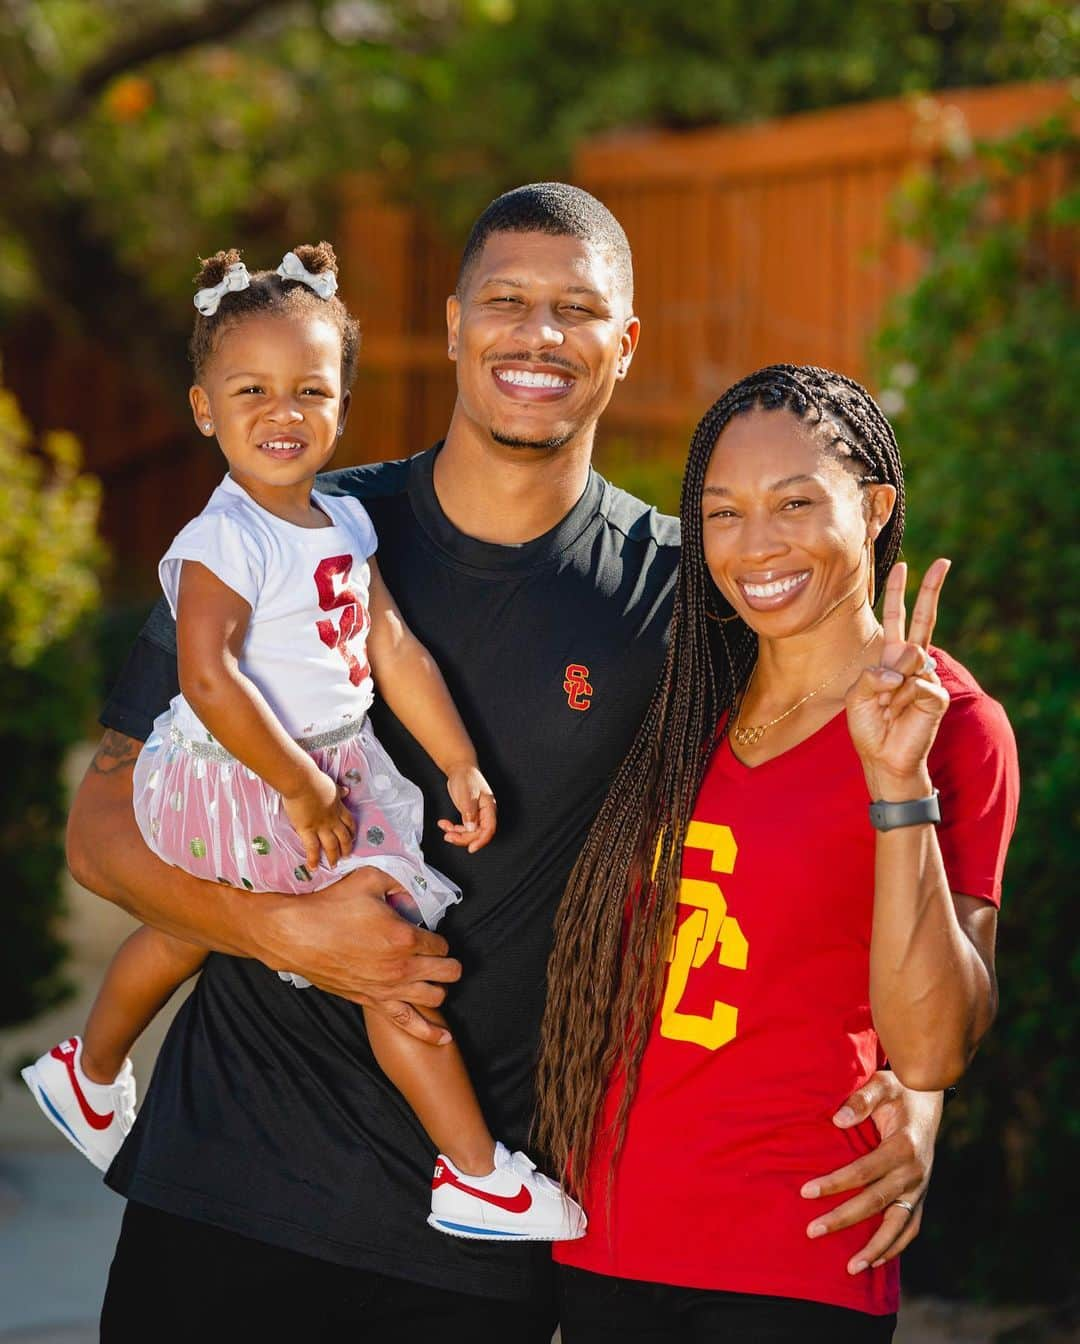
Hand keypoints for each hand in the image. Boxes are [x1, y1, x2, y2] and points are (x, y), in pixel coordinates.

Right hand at [262, 866, 462, 1044]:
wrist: (297, 935)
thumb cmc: (331, 907)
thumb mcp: (369, 878)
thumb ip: (399, 880)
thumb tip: (414, 889)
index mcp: (406, 937)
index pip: (442, 944)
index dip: (438, 938)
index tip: (428, 933)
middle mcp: (403, 967)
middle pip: (448, 971)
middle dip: (449, 963)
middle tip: (438, 955)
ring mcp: (389, 988)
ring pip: (435, 996)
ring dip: (440, 986)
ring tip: (434, 979)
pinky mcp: (373, 1001)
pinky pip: (408, 1022)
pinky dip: (429, 1032)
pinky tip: (444, 1039)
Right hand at [282, 769, 355, 870]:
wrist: (302, 782)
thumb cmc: (314, 780)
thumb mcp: (331, 785)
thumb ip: (339, 791)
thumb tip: (347, 791)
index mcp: (338, 807)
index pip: (349, 822)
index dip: (352, 832)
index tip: (353, 837)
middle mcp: (332, 819)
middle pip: (343, 837)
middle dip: (346, 848)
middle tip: (346, 856)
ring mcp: (321, 826)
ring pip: (331, 845)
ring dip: (333, 856)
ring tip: (333, 865)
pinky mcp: (307, 830)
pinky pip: (312, 848)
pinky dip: (313, 859)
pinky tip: (313, 868)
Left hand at [438, 763, 496, 852]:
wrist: (460, 768)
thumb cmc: (466, 777)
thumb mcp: (466, 794)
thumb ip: (469, 812)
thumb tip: (471, 827)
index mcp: (489, 808)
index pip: (488, 829)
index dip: (481, 841)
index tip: (471, 848)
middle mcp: (485, 813)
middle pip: (477, 833)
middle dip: (463, 837)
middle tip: (448, 836)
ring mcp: (477, 815)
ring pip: (469, 832)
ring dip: (456, 834)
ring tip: (445, 829)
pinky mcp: (469, 815)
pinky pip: (463, 828)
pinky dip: (453, 828)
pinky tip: (444, 824)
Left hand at [801, 1071, 941, 1273]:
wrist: (929, 1098)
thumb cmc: (899, 1090)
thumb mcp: (882, 1084)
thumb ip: (860, 1100)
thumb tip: (837, 1120)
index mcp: (904, 1147)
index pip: (863, 1171)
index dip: (835, 1183)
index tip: (806, 1192)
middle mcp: (915, 1173)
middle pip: (876, 1203)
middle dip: (843, 1219)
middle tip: (812, 1231)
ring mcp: (920, 1188)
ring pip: (897, 1226)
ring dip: (875, 1248)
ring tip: (851, 1268)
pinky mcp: (920, 1196)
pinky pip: (910, 1228)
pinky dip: (895, 1247)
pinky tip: (875, 1260)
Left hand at [846, 559, 951, 797]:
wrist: (883, 757)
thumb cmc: (870, 727)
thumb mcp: (857, 696)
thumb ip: (872, 677)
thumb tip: (900, 670)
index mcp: (890, 657)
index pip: (897, 619)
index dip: (899, 594)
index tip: (904, 566)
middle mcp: (910, 663)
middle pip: (923, 619)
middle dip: (931, 590)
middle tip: (943, 562)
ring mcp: (926, 677)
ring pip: (909, 659)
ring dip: (891, 686)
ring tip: (889, 706)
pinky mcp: (937, 695)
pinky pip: (916, 685)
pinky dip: (903, 700)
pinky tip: (903, 713)